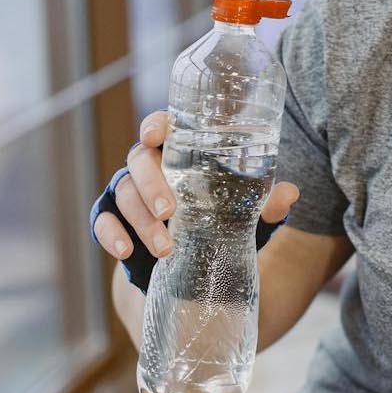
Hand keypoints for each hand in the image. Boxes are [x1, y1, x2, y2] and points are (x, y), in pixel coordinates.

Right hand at [90, 110, 299, 264]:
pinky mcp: (114, 221)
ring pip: (123, 193)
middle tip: (170, 211)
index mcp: (179, 154)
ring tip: (165, 247)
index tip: (158, 134)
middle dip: (151, 184)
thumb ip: (264, 204)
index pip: (162, 128)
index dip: (155, 126)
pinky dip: (111, 235)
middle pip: (138, 161)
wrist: (189, 267)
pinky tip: (125, 251)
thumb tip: (289, 193)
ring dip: (142, 220)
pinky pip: (102, 221)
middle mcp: (150, 168)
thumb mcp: (245, 215)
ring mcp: (128, 194)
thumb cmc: (220, 224)